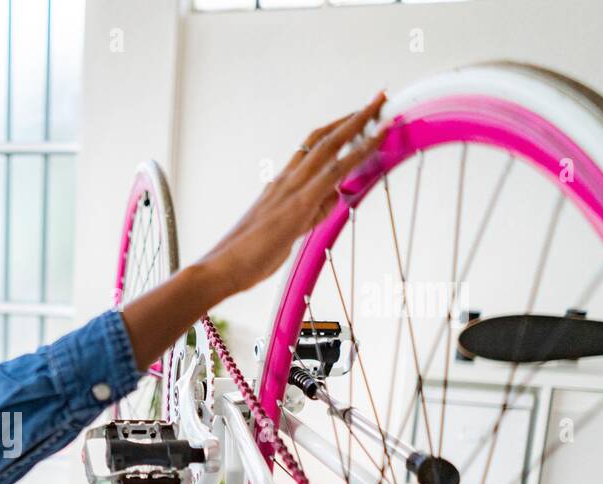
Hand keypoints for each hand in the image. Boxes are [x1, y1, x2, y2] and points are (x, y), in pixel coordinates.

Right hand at [199, 91, 389, 297]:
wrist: (221, 266)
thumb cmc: (247, 256)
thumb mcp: (287, 234)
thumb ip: (311, 214)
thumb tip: (332, 198)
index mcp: (280, 185)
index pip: (311, 149)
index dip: (334, 130)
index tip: (355, 117)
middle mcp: (286, 180)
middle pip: (323, 138)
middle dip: (352, 116)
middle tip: (377, 98)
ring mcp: (292, 189)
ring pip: (330, 146)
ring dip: (358, 122)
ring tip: (381, 106)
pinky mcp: (298, 203)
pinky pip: (334, 171)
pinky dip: (358, 151)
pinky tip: (376, 139)